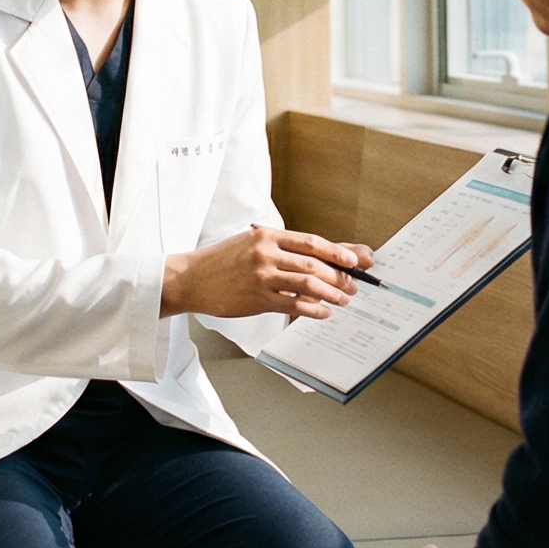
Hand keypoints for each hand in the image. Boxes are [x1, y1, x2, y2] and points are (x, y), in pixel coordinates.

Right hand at [159, 226, 375, 320]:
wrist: (191, 278)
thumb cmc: (223, 260)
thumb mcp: (252, 244)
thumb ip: (285, 249)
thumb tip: (319, 255)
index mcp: (267, 235)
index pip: (312, 242)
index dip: (338, 251)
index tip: (357, 259)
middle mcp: (266, 253)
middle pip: (314, 264)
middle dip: (340, 276)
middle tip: (354, 285)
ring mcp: (262, 276)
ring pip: (308, 284)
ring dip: (332, 293)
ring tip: (343, 300)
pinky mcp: (257, 299)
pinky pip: (294, 304)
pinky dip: (314, 310)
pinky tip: (323, 313)